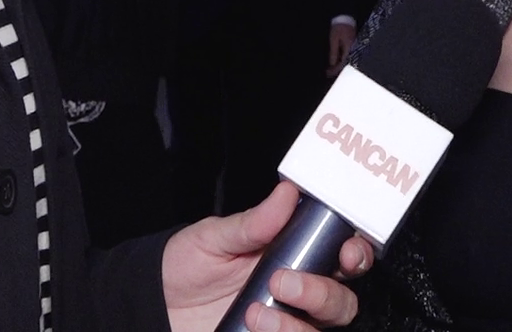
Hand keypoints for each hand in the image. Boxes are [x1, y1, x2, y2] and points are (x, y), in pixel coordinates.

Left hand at [162, 181, 372, 331]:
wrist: (154, 304)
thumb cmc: (187, 265)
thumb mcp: (215, 237)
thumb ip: (253, 222)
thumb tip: (287, 193)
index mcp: (294, 257)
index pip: (343, 257)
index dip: (356, 254)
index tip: (346, 252)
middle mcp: (297, 295)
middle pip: (342, 302)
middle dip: (323, 293)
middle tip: (284, 281)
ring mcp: (284, 324)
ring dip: (294, 326)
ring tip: (256, 313)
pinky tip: (251, 328)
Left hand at [326, 23, 355, 75]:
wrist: (345, 17)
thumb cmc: (339, 27)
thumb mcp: (334, 39)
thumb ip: (333, 52)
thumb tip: (332, 64)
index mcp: (349, 49)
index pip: (343, 63)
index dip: (335, 69)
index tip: (328, 73)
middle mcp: (353, 49)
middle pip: (346, 63)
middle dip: (337, 69)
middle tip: (328, 73)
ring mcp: (353, 47)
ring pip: (347, 60)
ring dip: (339, 65)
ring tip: (330, 69)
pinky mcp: (352, 45)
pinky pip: (347, 55)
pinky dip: (341, 60)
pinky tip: (335, 61)